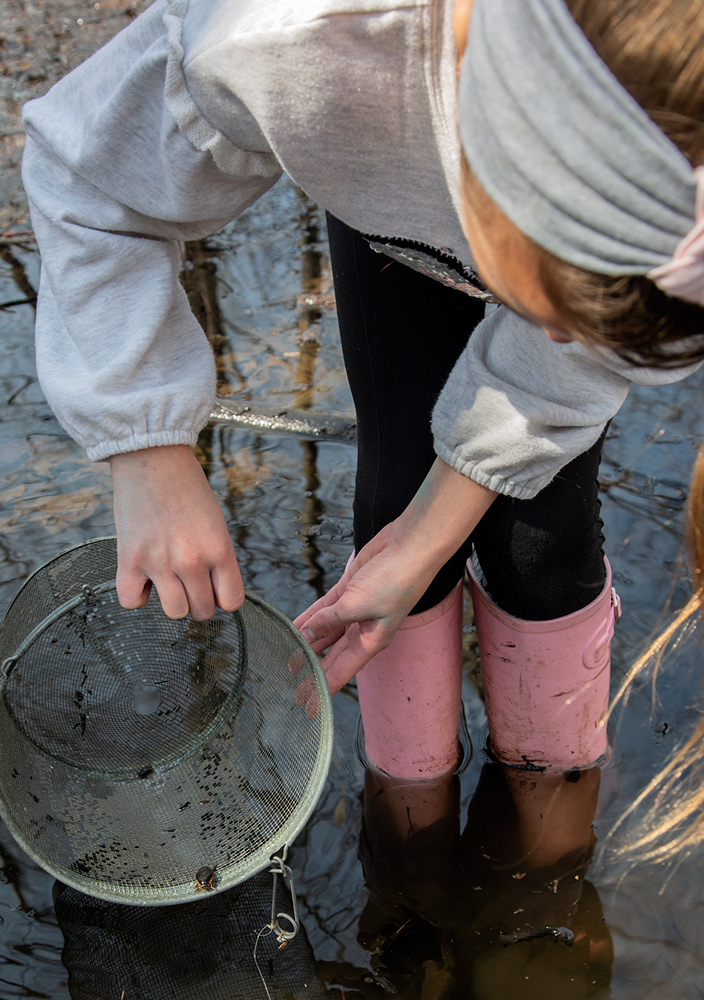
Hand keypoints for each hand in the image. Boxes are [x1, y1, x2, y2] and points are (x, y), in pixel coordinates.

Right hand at [110, 444, 243, 619]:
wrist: (153, 458)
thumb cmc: (186, 487)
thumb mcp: (216, 522)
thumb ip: (217, 557)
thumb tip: (214, 590)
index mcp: (219, 549)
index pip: (231, 601)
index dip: (223, 598)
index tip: (215, 589)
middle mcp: (191, 560)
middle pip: (201, 610)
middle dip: (198, 599)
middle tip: (189, 581)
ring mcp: (159, 562)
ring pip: (173, 612)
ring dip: (172, 600)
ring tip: (167, 580)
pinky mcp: (129, 560)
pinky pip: (132, 602)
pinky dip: (137, 595)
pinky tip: (142, 578)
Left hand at [294, 524, 432, 694]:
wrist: (410, 547)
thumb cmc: (396, 580)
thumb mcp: (358, 605)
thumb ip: (329, 621)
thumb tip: (305, 634)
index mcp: (371, 641)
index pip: (340, 672)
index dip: (323, 689)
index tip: (308, 706)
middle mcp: (363, 629)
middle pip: (331, 656)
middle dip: (311, 671)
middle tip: (291, 688)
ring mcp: (355, 608)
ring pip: (324, 632)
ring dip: (305, 642)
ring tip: (285, 657)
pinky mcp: (349, 589)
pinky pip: (323, 608)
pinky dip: (308, 617)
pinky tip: (293, 626)